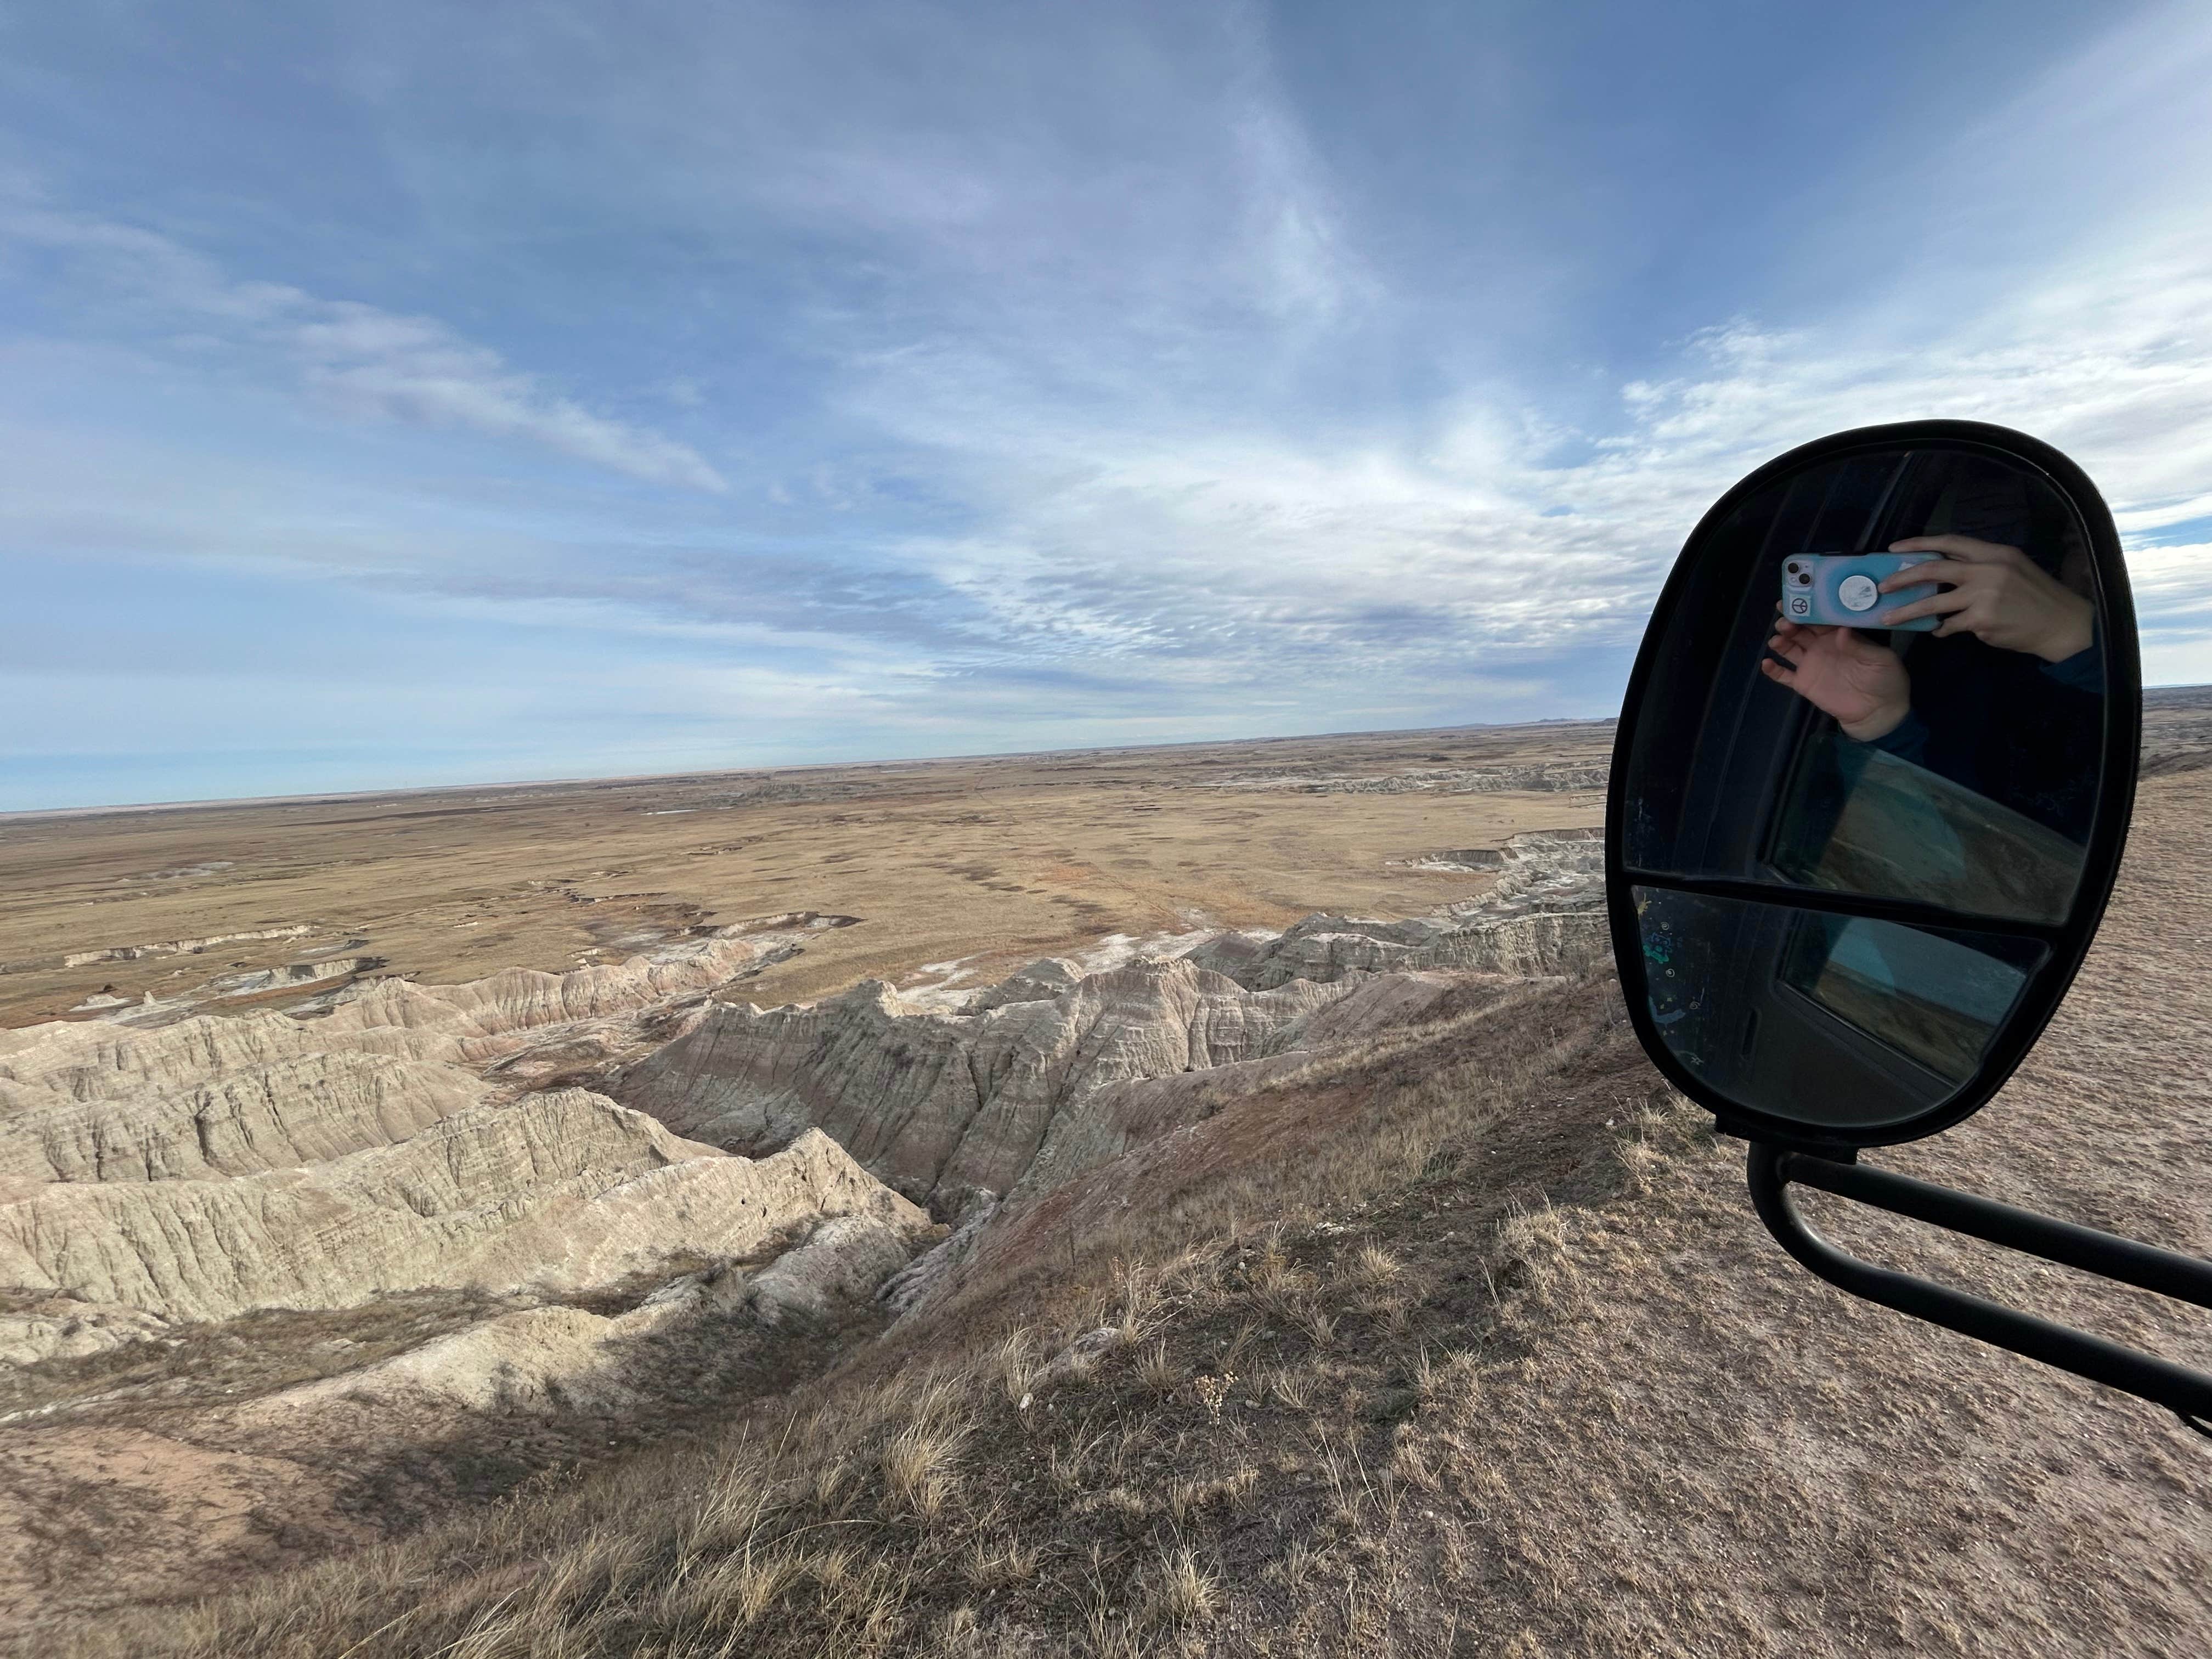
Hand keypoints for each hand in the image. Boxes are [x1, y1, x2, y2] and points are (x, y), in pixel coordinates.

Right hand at [1762, 607, 1911, 740]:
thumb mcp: (1881, 659)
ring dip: (1781, 640)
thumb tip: (1841, 631)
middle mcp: (1822, 646)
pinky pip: (1783, 675)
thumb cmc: (1886, 680)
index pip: (1822, 619)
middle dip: (1791, 621)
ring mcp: (1811, 664)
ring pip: (1790, 647)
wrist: (1878, 712)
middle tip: (1784, 618)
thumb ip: (1860, 645)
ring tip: (1778, 638)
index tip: (1799, 600)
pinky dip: (1773, 669)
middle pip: (1802, 629)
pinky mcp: (1803, 683)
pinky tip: (1766, 663)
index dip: (1810, 609)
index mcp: (1841, 636)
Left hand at [1878, 535, 2094, 662]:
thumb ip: (1979, 567)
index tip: (1894, 549)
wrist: (2061, 623)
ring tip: (1888, 618)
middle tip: (1882, 586)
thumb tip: (1940, 572)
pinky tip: (1940, 632)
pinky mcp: (1982, 620)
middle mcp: (1987, 569)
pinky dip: (1941, 629)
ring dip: (1907, 612)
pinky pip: (1950, 625)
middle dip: (1902, 577)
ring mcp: (1984, 595)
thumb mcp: (2012, 569)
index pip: (1949, 541)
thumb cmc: (2035, 596)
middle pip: (1934, 568)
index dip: (1918, 543)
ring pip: (1934, 603)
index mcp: (1993, 553)